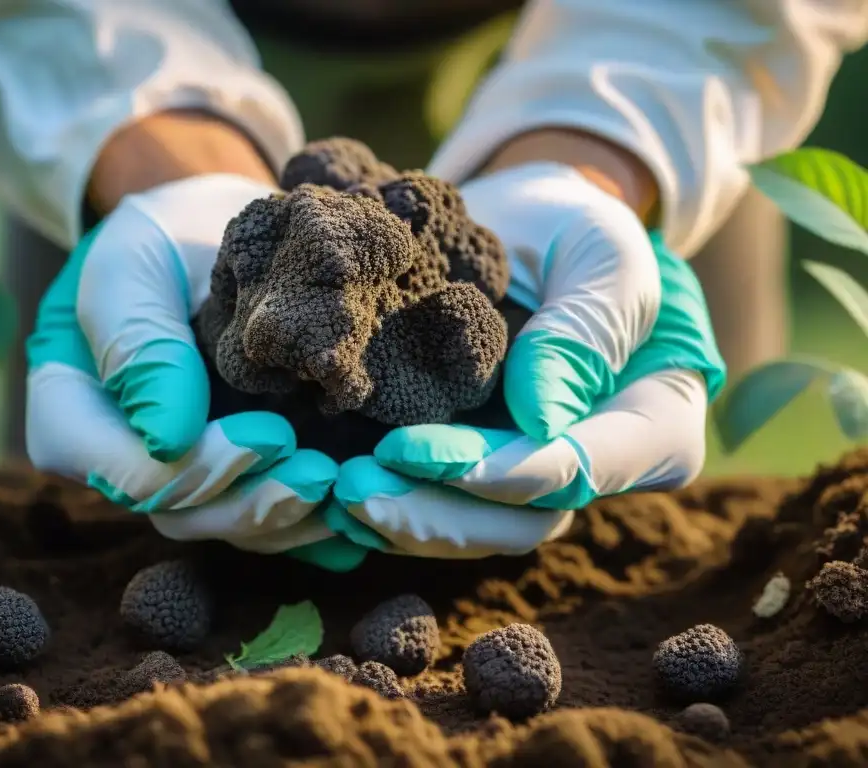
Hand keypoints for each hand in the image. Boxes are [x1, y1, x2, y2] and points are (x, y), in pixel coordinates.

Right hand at [24, 174, 345, 558]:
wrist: (206, 233)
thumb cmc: (160, 241)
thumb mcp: (133, 268)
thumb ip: (139, 345)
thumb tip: (167, 438)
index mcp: (76, 413)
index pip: (125, 472)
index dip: (198, 469)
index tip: (273, 434)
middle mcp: (124, 456)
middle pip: (178, 512)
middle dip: (253, 504)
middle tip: (321, 476)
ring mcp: (180, 469)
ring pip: (225, 523)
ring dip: (289, 520)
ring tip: (348, 493)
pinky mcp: (232, 470)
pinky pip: (264, 515)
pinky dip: (310, 521)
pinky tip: (358, 512)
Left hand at [328, 163, 725, 558]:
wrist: (531, 231)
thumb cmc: (580, 232)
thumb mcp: (602, 255)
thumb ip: (586, 329)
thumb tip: (541, 421)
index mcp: (650, 427)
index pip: (577, 469)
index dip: (495, 472)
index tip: (409, 450)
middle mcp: (595, 469)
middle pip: (522, 520)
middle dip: (435, 514)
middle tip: (352, 491)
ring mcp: (535, 474)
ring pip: (475, 528)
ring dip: (403, 519)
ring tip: (333, 493)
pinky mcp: (484, 467)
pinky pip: (443, 506)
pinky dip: (392, 504)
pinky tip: (333, 492)